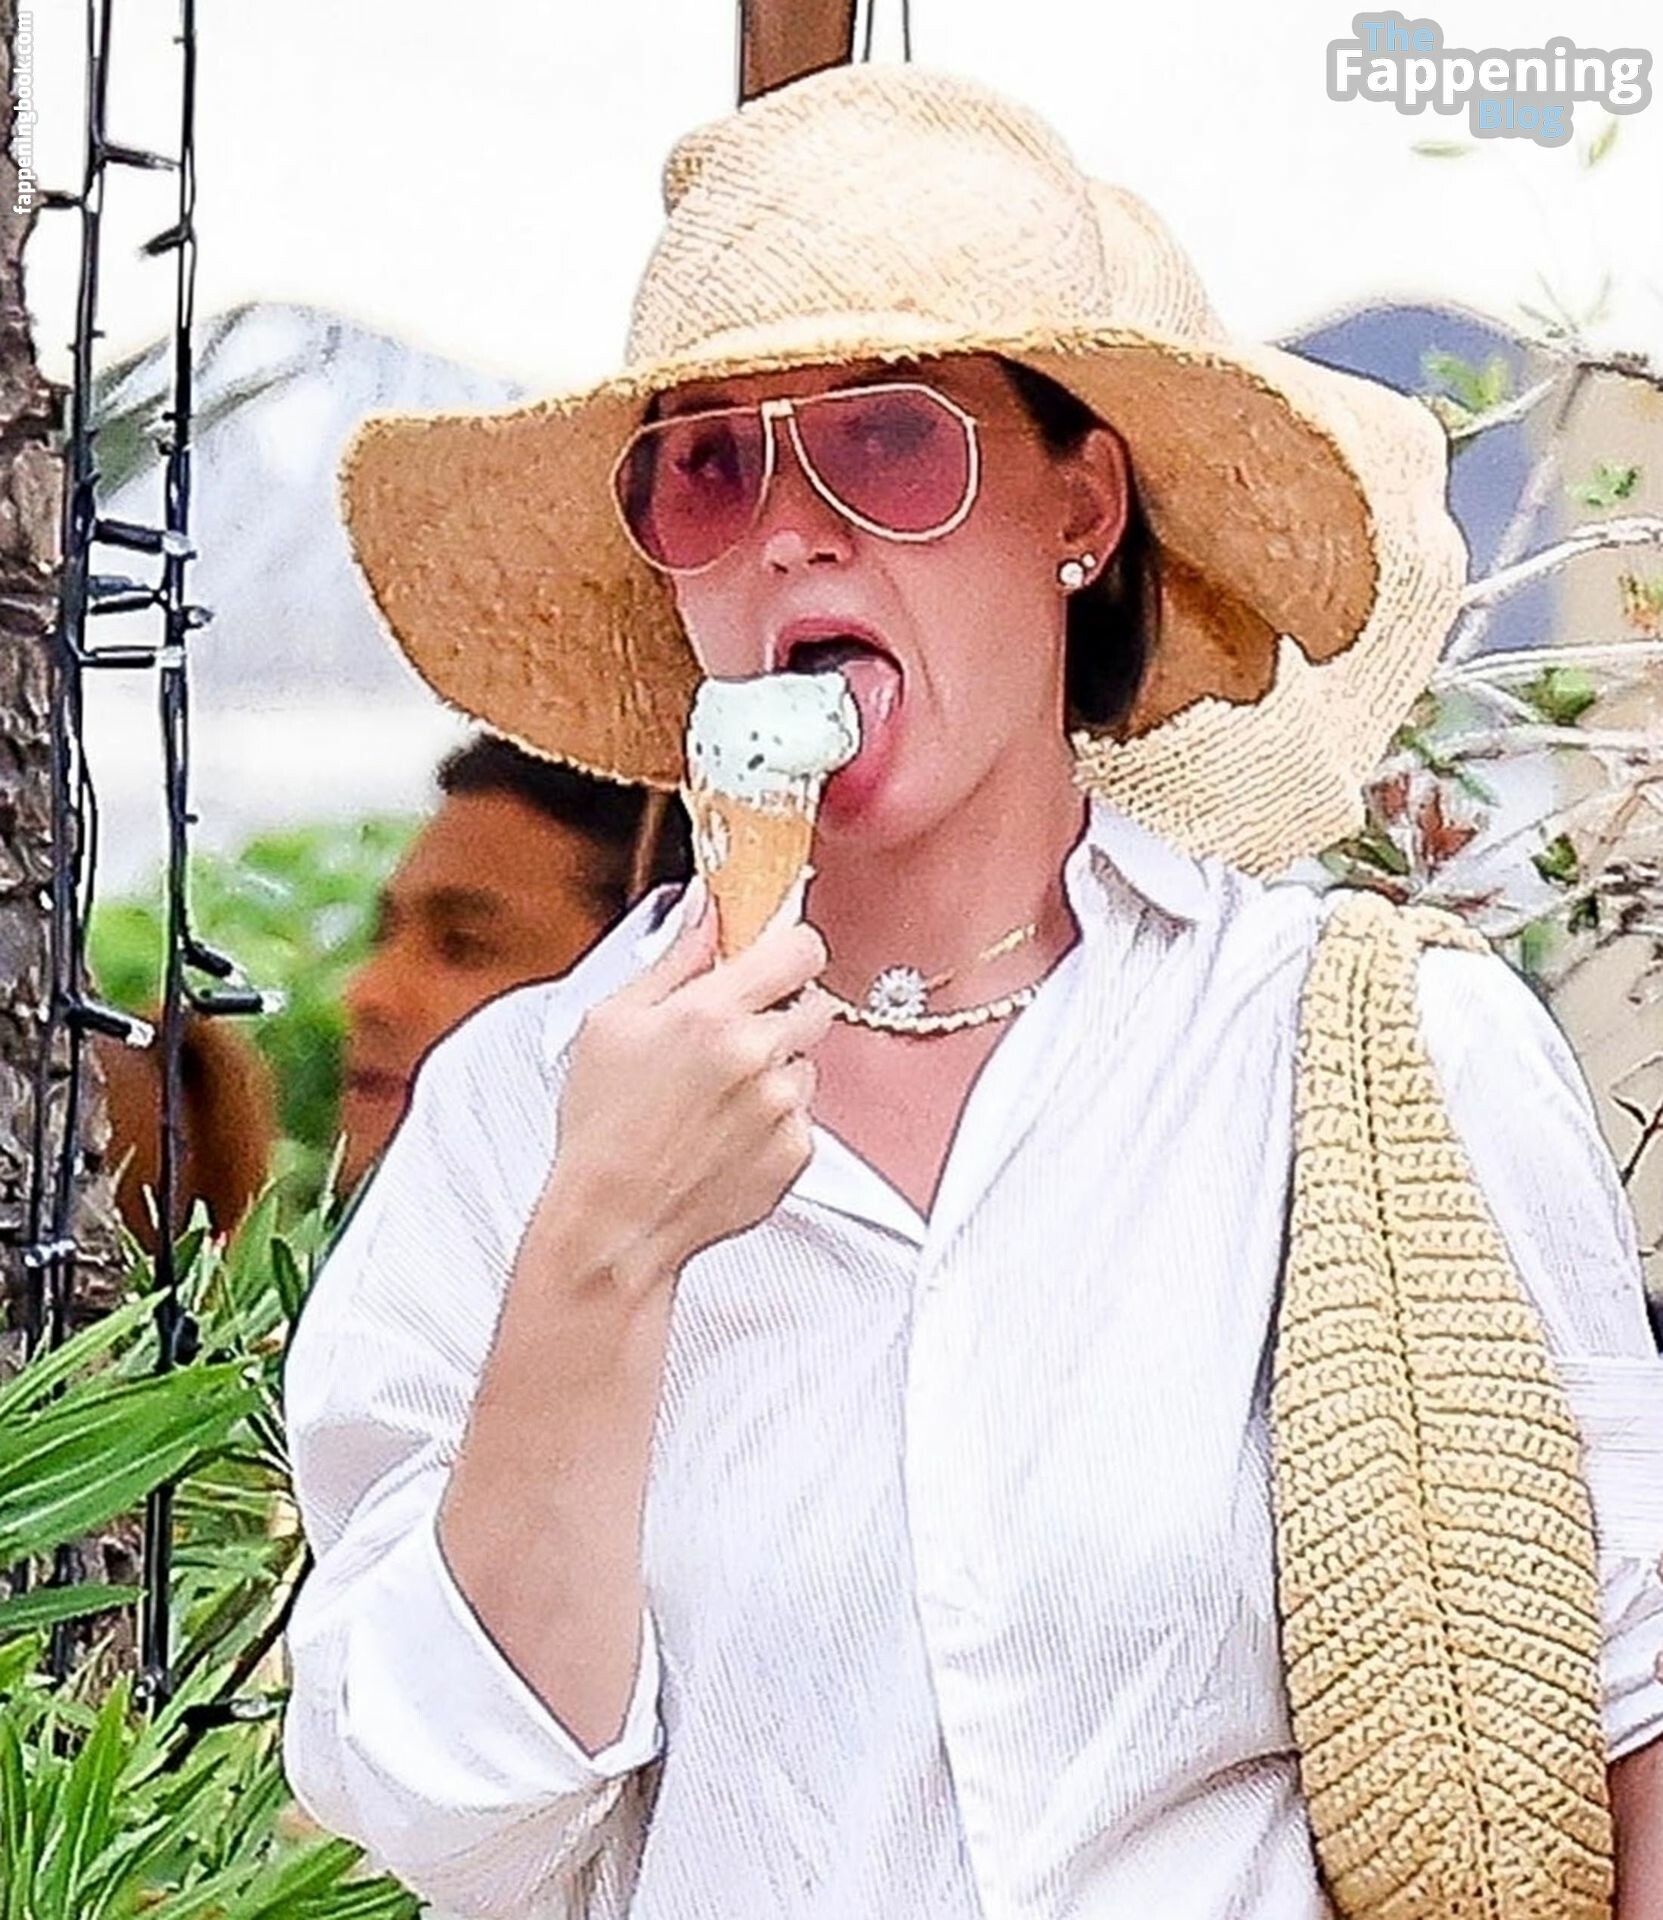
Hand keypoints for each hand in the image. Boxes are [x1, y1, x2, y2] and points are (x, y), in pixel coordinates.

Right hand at [548, 886, 833, 1293]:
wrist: (614, 1224)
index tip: (774, 956)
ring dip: (777, 1067)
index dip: (789, 948)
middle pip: (814, 1002)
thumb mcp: (612, 1022)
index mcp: (713, 1014)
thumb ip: (674, 957)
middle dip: (780, 1010)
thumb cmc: (603, 1130)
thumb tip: (706, 910)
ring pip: (808, 1061)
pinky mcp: (796, 1152)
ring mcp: (783, 1107)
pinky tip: (726, 1131)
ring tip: (718, 1094)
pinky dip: (775, 1118)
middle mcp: (758, 1057)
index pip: (800, 948)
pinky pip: (804, 1115)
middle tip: (733, 1034)